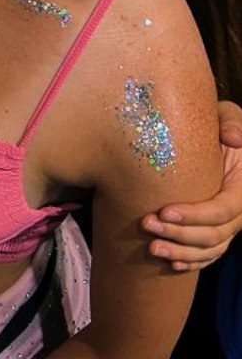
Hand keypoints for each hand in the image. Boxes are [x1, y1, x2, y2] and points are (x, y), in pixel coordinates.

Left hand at [141, 101, 241, 271]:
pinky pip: (207, 255)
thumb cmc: (216, 122)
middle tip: (146, 225)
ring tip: (151, 248)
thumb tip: (233, 138)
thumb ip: (231, 121)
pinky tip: (169, 264)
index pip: (223, 210)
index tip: (164, 211)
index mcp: (241, 187)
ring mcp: (227, 224)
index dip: (195, 215)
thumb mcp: (227, 114)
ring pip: (208, 249)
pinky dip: (190, 262)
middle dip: (179, 234)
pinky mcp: (215, 230)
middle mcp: (238, 211)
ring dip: (180, 252)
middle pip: (213, 235)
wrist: (211, 135)